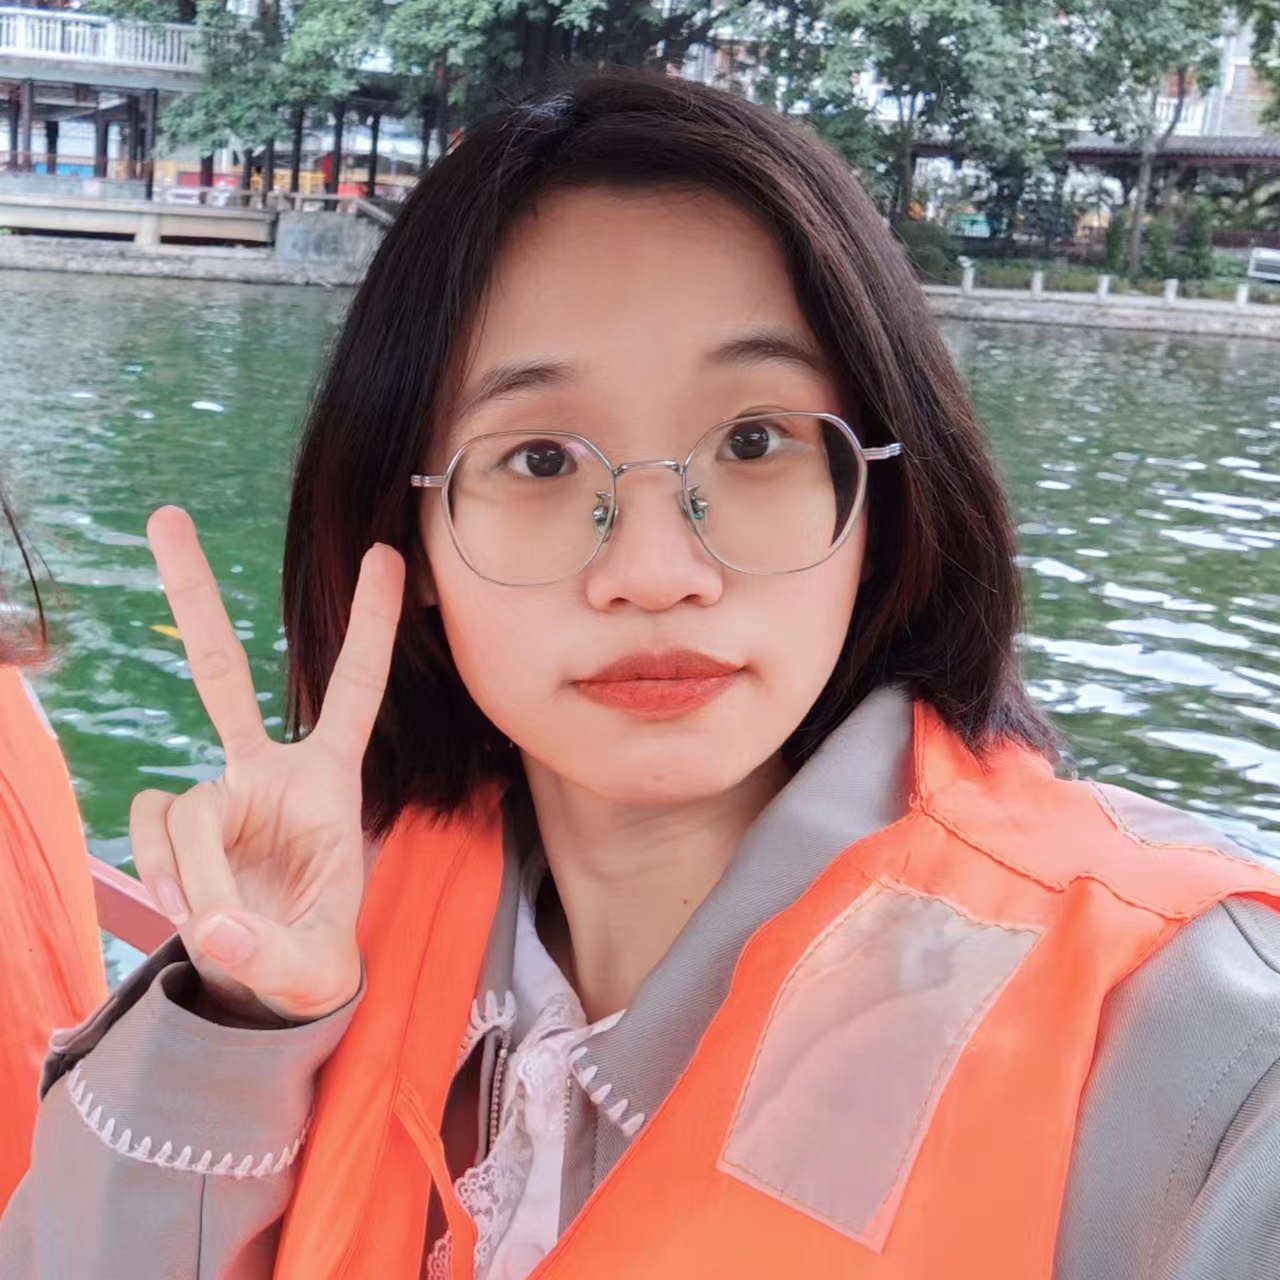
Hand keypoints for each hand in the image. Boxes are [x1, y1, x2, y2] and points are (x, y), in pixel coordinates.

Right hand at [130, 507, 403, 1023]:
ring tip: (220, 920)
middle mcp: (268, 771)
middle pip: (221, 673)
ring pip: (188, 806)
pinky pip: (155, 829)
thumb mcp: (314, 963)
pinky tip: (187, 903)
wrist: (263, 979)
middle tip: (165, 516)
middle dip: (194, 598)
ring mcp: (216, 792)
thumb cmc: (310, 952)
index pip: (355, 688)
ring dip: (196, 874)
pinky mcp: (176, 820)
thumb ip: (273, 952)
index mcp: (330, 779)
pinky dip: (164, 875)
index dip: (371, 624)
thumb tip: (216, 931)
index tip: (386, 552)